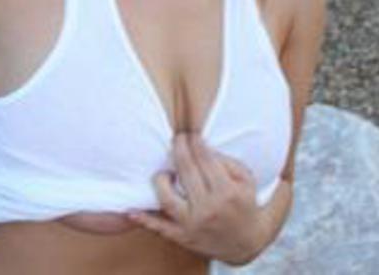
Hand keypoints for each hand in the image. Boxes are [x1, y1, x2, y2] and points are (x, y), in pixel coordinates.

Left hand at [127, 131, 260, 264]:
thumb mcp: (246, 179)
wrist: (248, 243)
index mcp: (226, 192)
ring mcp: (193, 224)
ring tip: (166, 172)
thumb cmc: (245, 204)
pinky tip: (130, 210)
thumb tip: (202, 147)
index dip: (195, 142)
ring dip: (161, 179)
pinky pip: (160, 228)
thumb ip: (226, 160)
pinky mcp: (183, 237)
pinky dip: (145, 219)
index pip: (204, 159)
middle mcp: (208, 209)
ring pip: (167, 198)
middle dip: (179, 149)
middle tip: (177, 139)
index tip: (190, 134)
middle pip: (185, 171)